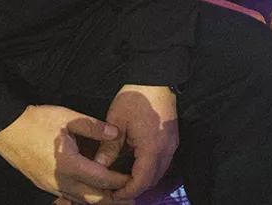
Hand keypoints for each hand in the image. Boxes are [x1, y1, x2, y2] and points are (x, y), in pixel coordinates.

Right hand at [0, 105, 131, 203]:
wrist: (6, 128)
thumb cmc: (36, 121)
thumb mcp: (68, 117)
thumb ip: (94, 126)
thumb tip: (115, 132)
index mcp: (69, 165)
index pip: (102, 179)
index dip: (119, 181)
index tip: (133, 179)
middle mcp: (60, 181)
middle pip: (93, 199)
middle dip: (113, 199)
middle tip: (129, 196)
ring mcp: (50, 185)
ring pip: (79, 200)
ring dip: (98, 199)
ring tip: (114, 196)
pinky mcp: (43, 184)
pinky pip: (68, 195)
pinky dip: (83, 195)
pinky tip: (90, 188)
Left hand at [88, 85, 178, 201]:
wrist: (156, 78)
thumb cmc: (135, 97)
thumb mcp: (117, 120)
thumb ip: (109, 146)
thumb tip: (99, 166)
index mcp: (151, 147)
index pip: (141, 180)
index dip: (127, 191)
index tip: (113, 194)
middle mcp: (165, 150)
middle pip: (152, 180)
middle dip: (135, 188)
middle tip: (115, 190)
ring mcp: (171, 145)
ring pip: (159, 173)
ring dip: (143, 179)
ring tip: (123, 180)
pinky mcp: (171, 140)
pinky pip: (162, 163)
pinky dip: (149, 169)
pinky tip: (135, 165)